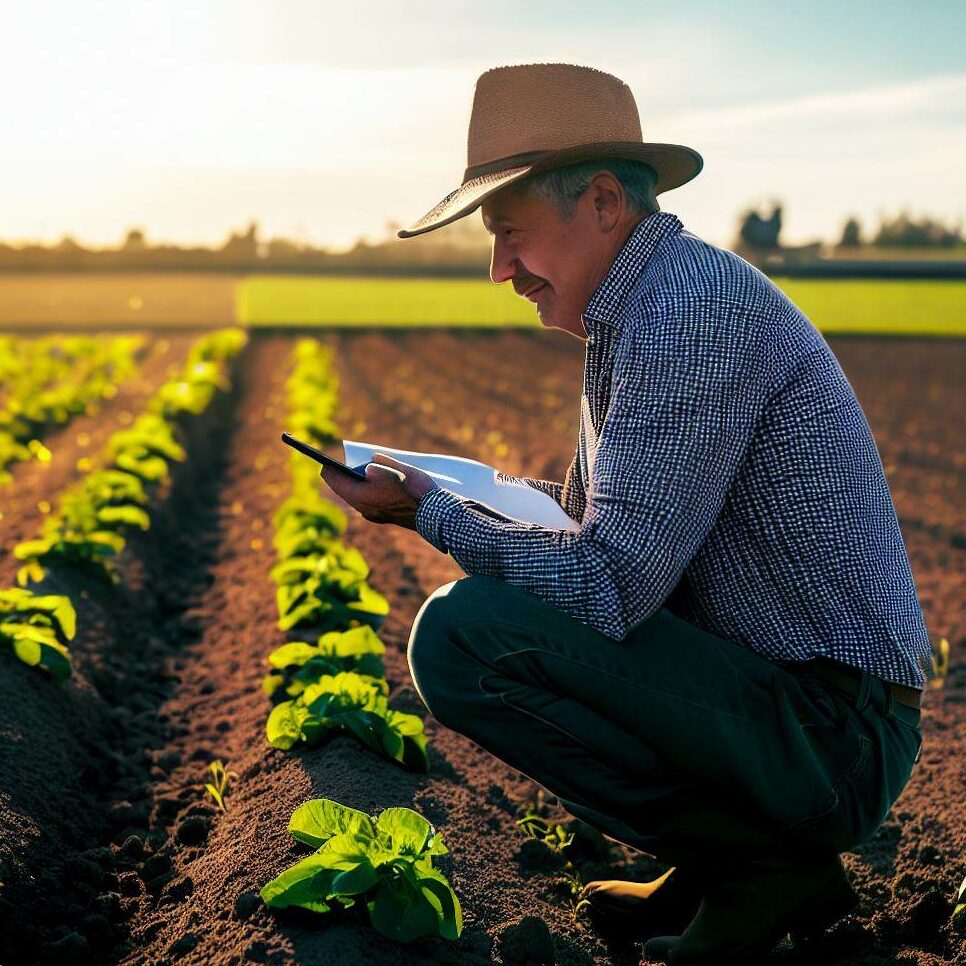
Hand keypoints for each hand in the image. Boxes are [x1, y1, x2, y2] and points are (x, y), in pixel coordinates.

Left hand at [319, 453, 437, 530]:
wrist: (433, 514)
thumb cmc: (413, 489)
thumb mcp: (394, 468)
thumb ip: (378, 464)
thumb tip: (369, 466)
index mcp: (360, 495)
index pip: (333, 478)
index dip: (329, 466)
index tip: (325, 457)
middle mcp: (363, 507)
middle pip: (346, 487)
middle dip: (347, 474)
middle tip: (348, 460)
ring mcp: (374, 514)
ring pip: (359, 495)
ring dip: (362, 482)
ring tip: (366, 468)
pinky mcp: (385, 517)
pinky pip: (371, 500)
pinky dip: (372, 490)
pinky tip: (381, 481)